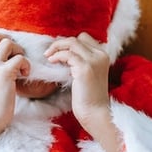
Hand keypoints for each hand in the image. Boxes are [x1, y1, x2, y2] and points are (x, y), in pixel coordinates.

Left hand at [45, 32, 121, 151]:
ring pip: (71, 42)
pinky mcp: (85, 68)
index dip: (69, 43)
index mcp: (103, 56)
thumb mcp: (88, 75)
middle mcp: (101, 55)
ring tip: (48, 56)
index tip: (59, 51)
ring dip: (56, 47)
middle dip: (61, 43)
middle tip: (49, 52)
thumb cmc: (89, 98)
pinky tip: (51, 62)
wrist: (96, 114)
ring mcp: (94, 61)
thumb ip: (81, 62)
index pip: (84, 38)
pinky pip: (67, 54)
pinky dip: (57, 56)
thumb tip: (64, 53)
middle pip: (77, 38)